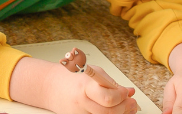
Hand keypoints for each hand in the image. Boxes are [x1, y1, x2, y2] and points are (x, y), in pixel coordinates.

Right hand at [10, 57, 137, 113]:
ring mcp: (79, 113)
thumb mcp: (92, 72)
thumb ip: (110, 82)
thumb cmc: (70, 76)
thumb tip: (129, 92)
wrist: (49, 86)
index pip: (108, 98)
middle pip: (109, 112)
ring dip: (120, 113)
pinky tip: (114, 111)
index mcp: (85, 87)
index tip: (126, 92)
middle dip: (125, 107)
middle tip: (132, 102)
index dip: (121, 96)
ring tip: (127, 107)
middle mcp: (81, 103)